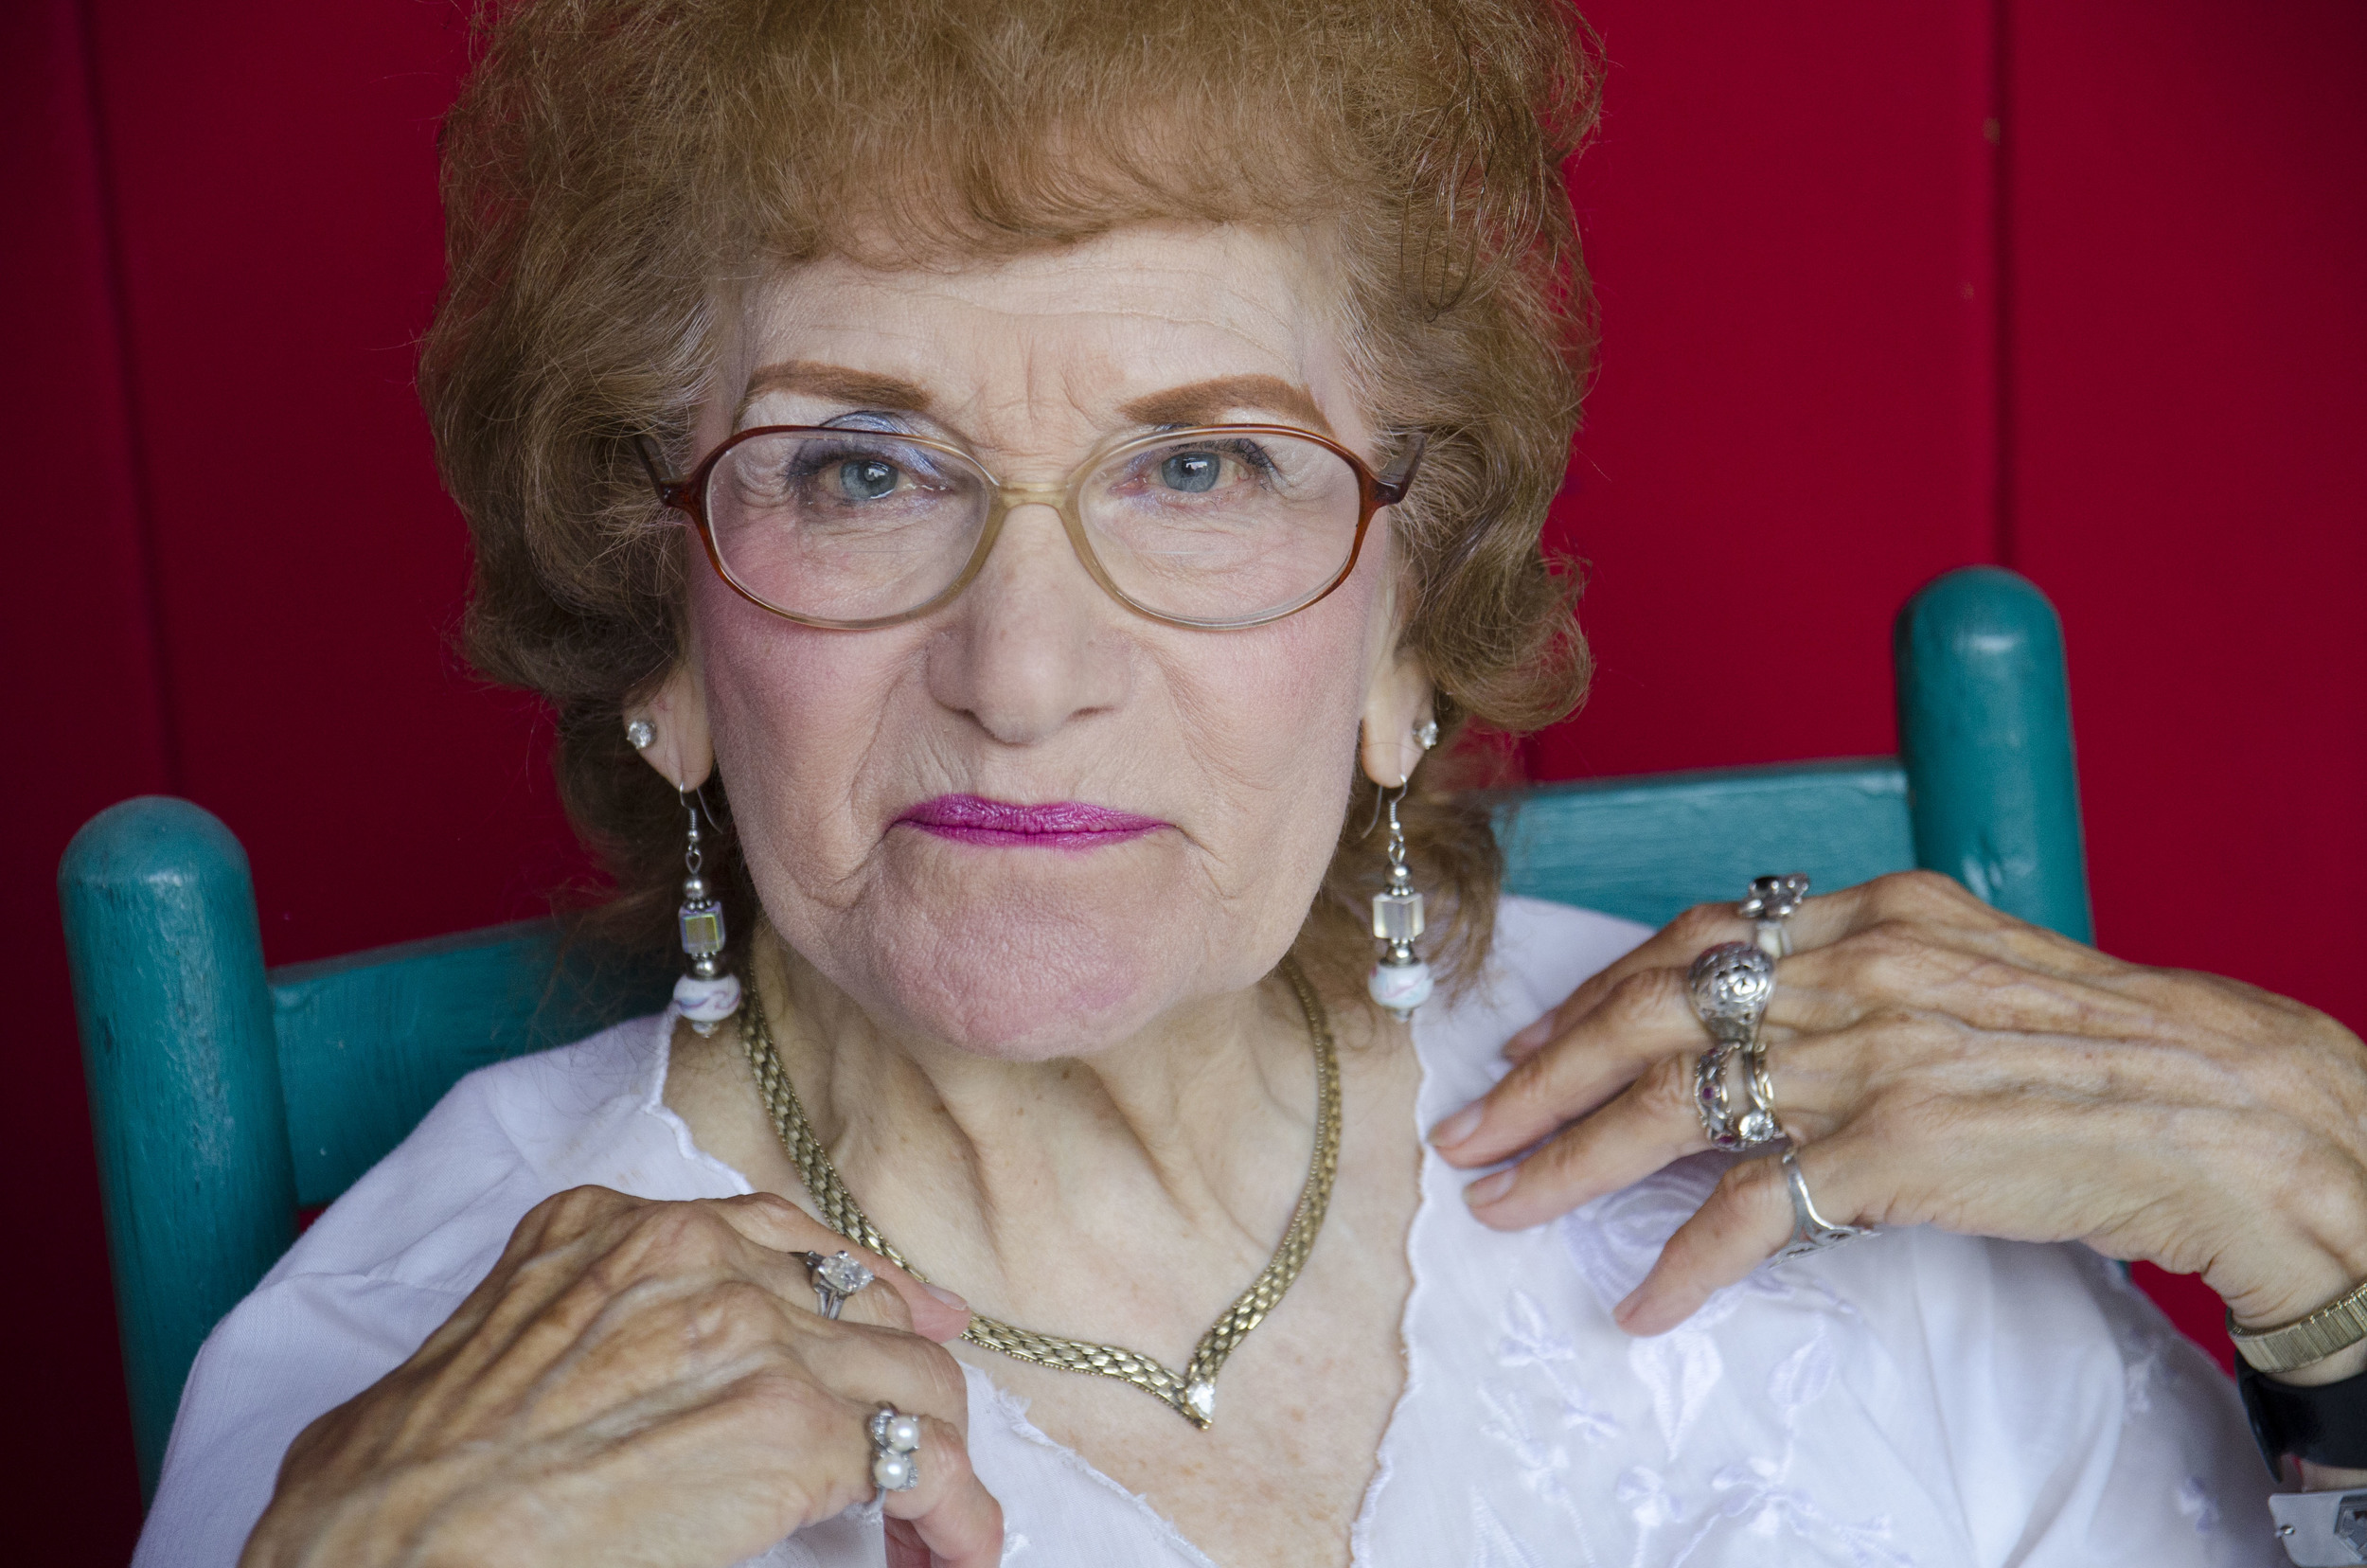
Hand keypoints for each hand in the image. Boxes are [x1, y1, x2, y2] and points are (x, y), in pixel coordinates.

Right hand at [241, 1186, 1000, 1567]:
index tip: (904, 1323)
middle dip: (901, 1381)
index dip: (854, 1293)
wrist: (387, 1552)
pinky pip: (916, 1457)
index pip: (782, 1239)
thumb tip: (600, 1397)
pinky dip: (953, 1510)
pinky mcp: (791, 1426)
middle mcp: (692, 1257)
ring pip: (909, 1376)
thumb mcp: (481, 1348)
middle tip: (921, 1450)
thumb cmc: (395, 1489)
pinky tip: (957, 1550)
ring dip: (937, 1452)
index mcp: (609, 1231)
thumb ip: (568, 1330)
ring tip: (943, 1527)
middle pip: (859, 1307)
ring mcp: (749, 1332)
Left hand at [1431, 871, 2366, 1346]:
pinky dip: (1687, 1262)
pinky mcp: (1890, 1148)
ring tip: (1502, 1204)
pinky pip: (1753, 1212)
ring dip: (1569, 1163)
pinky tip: (1645, 1301)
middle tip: (1466, 1127)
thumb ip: (1855, 970)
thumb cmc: (2094, 1043)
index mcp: (1862, 916)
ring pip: (1671, 1109)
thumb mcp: (1964, 964)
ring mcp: (1863, 1057)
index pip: (1685, 946)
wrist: (2215, 1103)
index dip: (1592, 998)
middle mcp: (1847, 971)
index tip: (1531, 1044)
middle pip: (1646, 1018)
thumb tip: (1753, 1003)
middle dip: (1539, 1078)